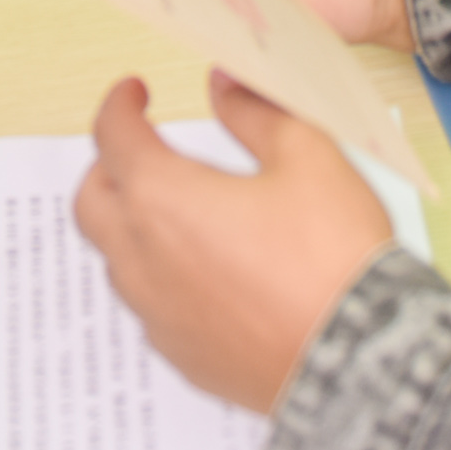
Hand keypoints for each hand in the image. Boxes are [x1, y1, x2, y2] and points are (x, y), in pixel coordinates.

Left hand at [76, 75, 390, 414]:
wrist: (359, 363)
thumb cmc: (332, 258)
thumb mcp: (307, 157)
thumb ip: (257, 112)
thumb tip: (224, 86)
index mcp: (162, 199)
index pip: (112, 138)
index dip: (119, 106)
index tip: (135, 94)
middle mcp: (143, 260)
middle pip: (92, 201)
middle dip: (109, 166)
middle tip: (143, 149)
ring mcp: (159, 317)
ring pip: (117, 260)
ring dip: (132, 226)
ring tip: (178, 210)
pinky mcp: (184, 358)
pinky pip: (151, 308)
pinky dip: (160, 278)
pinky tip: (203, 272)